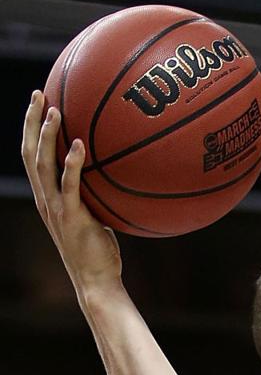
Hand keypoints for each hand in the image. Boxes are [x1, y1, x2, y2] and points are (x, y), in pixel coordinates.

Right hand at [21, 92, 121, 295]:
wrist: (96, 281)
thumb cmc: (99, 252)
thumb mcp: (94, 217)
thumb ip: (96, 197)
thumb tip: (117, 177)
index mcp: (46, 197)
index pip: (31, 155)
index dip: (32, 129)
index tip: (39, 103)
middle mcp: (44, 199)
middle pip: (29, 152)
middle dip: (32, 121)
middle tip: (39, 93)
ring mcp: (55, 208)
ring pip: (42, 164)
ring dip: (47, 136)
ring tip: (54, 110)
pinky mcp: (71, 217)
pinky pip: (69, 186)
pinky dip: (71, 164)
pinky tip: (80, 145)